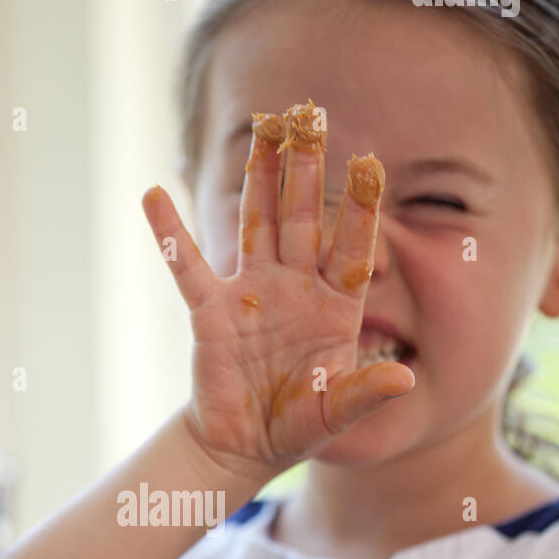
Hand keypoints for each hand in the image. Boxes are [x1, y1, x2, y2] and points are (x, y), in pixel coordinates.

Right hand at [141, 102, 413, 481]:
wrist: (244, 445)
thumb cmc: (298, 425)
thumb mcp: (336, 413)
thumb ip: (366, 392)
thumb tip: (405, 378)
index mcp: (334, 306)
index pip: (352, 247)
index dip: (361, 208)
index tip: (372, 163)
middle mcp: (295, 286)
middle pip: (302, 217)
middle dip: (307, 167)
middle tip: (310, 113)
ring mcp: (251, 293)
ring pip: (256, 222)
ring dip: (258, 176)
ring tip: (262, 125)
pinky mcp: (209, 311)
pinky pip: (187, 266)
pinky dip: (169, 235)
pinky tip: (154, 195)